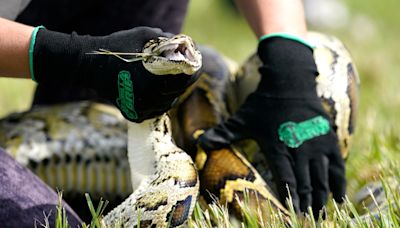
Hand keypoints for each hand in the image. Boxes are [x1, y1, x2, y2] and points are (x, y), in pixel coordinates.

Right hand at [30, 27, 198, 121]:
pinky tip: (159, 94)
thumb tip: (181, 43)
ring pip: (167, 104)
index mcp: (155, 78)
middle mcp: (150, 97)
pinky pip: (154, 112)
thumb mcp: (143, 35)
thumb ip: (165, 39)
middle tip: (184, 74)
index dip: (193, 72)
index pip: (186, 80)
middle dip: (183, 82)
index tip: (194, 67)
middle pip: (178, 92)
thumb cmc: (117, 48)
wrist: (90, 65)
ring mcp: (141, 107)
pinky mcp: (133, 113)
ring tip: (170, 83)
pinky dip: (159, 104)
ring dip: (172, 94)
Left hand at [198, 37, 344, 214]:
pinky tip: (339, 197)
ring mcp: (317, 145)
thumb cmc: (264, 102)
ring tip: (320, 214)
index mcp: (277, 147)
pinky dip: (338, 183)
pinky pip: (337, 166)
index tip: (292, 215)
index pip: (286, 180)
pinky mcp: (329, 139)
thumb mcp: (242, 119)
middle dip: (307, 204)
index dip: (290, 199)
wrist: (290, 80)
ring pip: (322, 178)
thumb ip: (223, 134)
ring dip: (322, 198)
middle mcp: (299, 149)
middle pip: (306, 184)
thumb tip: (199, 143)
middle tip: (308, 221)